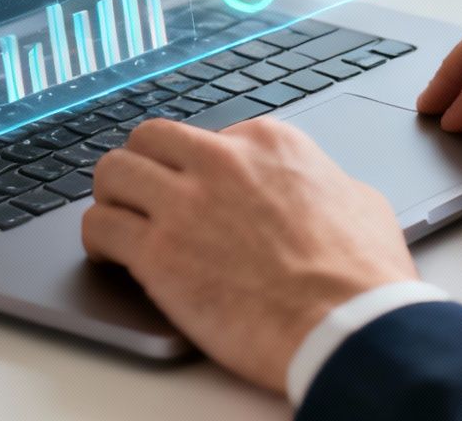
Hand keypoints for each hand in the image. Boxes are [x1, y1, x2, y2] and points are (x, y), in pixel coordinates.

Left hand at [83, 117, 416, 393]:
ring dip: (112, 195)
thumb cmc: (362, 273)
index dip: (200, 169)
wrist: (347, 324)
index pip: (208, 138)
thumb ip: (322, 183)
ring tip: (119, 218)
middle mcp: (221, 162)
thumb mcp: (357, 200)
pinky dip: (99, 240)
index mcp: (268, 143)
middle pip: (150, 139)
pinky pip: (100, 227)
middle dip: (144, 164)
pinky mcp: (157, 254)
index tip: (199, 191)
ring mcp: (184, 204)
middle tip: (145, 193)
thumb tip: (319, 192)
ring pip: (113, 172)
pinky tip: (110, 255)